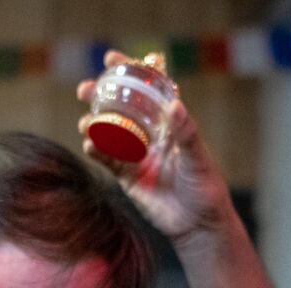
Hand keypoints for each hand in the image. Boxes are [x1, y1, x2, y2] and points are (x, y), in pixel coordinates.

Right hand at [76, 50, 233, 242]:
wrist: (197, 225)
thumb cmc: (205, 188)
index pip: (145, 91)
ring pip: (108, 133)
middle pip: (120, 109)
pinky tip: (90, 145)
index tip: (110, 59)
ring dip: (93, 124)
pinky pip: (107, 160)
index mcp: (168, 124)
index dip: (128, 73)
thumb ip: (186, 133)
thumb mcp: (198, 158)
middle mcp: (149, 135)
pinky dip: (97, 151)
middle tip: (85, 89)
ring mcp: (136, 155)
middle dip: (100, 96)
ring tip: (85, 121)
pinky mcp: (127, 177)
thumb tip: (175, 105)